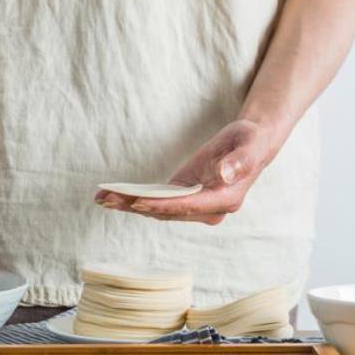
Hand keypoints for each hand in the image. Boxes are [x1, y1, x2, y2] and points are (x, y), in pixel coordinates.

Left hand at [95, 120, 275, 224]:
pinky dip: (135, 200)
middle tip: (107, 200)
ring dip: (129, 206)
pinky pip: (157, 202)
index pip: (188, 206)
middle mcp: (208, 210)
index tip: (138, 201)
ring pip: (158, 210)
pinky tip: (112, 196)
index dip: (162, 205)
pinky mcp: (183, 197)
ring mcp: (195, 206)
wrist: (252, 144)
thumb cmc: (251, 142)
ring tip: (102, 198)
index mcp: (225, 200)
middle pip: (167, 212)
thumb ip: (240, 161)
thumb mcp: (249, 145)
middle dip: (136, 206)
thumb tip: (225, 174)